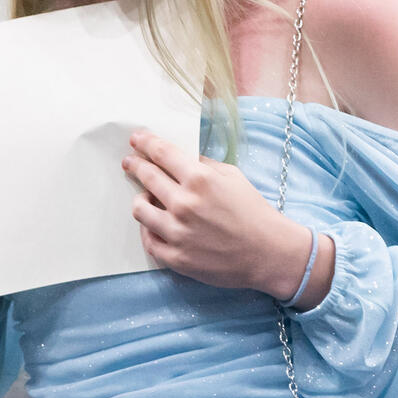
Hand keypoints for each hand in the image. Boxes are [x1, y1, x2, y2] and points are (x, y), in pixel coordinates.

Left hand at [122, 131, 328, 302]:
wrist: (268, 253)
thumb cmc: (253, 212)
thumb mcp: (232, 176)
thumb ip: (204, 165)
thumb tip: (181, 158)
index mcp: (200, 179)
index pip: (162, 153)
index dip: (145, 143)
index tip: (135, 139)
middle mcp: (184, 204)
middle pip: (146, 177)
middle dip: (135, 165)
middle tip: (130, 163)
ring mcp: (177, 233)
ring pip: (140, 209)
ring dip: (140, 200)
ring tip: (145, 199)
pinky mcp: (176, 257)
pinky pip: (148, 240)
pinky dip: (149, 230)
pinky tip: (154, 225)